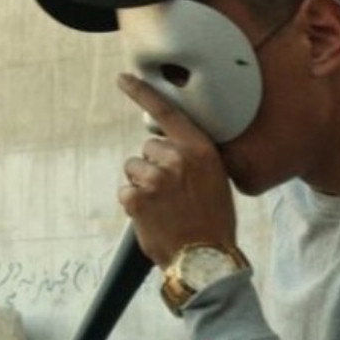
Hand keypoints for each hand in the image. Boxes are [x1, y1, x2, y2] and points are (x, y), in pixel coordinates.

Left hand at [117, 74, 236, 268]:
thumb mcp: (216, 180)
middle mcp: (176, 158)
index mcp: (199, 150)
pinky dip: (135, 205)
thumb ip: (192, 158)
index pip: (166, 112)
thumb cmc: (214, 222)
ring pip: (133, 169)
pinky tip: (153, 218)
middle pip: (148, 148)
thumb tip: (166, 148)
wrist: (206, 260)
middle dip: (154, 166)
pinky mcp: (137, 199)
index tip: (123, 79)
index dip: (142, 92)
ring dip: (142, 185)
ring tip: (164, 207)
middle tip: (171, 193)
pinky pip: (126, 192)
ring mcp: (155, 178)